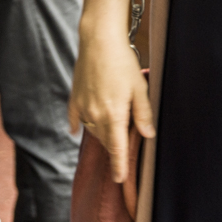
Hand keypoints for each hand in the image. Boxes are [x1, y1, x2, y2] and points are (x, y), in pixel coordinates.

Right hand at [68, 33, 153, 182]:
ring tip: (111, 128)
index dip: (119, 166)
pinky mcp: (74, 98)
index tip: (120, 179)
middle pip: (106, 141)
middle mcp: (95, 116)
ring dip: (102, 134)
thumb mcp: (139, 89)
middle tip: (123, 144)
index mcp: (114, 116)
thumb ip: (143, 114)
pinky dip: (78, 126)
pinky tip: (77, 130)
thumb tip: (148, 135)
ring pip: (92, 131)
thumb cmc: (122, 63)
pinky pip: (75, 119)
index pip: (117, 149)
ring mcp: (82, 108)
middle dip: (114, 146)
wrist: (99, 42)